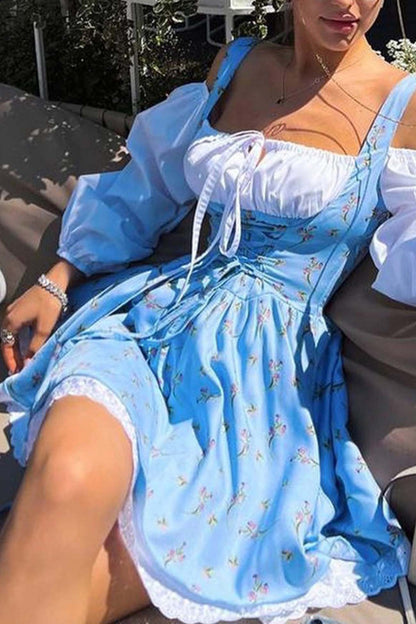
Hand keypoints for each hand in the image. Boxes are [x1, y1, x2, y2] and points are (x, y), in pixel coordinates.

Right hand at [0, 259, 81, 373]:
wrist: (55, 283)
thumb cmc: (49, 304)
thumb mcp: (44, 328)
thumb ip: (35, 346)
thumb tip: (28, 362)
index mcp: (11, 321)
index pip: (6, 346)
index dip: (10, 360)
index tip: (16, 372)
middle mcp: (9, 316)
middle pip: (8, 341)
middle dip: (13, 356)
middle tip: (20, 369)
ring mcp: (15, 311)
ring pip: (13, 334)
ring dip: (17, 348)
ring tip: (24, 360)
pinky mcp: (22, 308)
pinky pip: (17, 328)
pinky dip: (21, 338)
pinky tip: (28, 345)